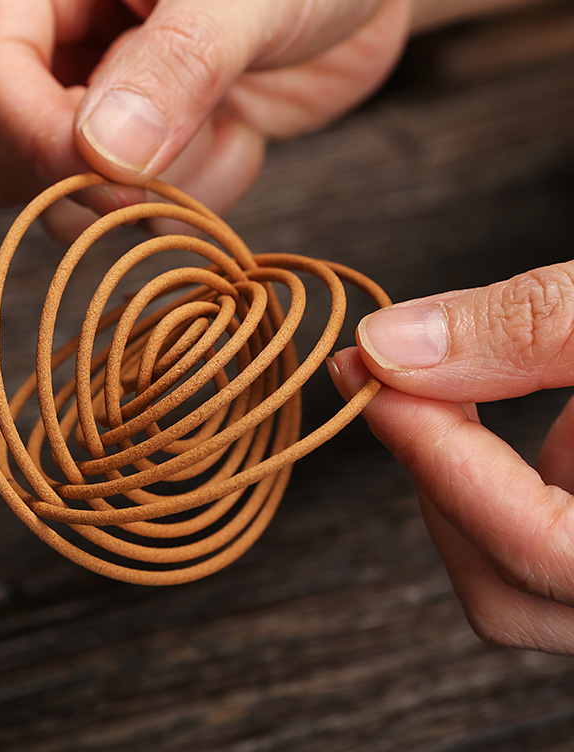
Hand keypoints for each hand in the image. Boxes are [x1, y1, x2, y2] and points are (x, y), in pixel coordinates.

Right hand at [0, 0, 413, 238]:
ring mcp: (102, 101)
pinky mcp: (150, 149)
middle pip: (3, 147)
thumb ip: (176, 63)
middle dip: (87, 177)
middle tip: (168, 158)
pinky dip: (193, 199)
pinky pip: (139, 212)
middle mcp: (60, 37)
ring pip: (72, 196)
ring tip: (227, 121)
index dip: (35, 131)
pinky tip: (241, 135)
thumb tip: (103, 152)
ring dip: (155, 190)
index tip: (112, 166)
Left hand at [329, 262, 573, 653]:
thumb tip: (389, 345)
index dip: (434, 456)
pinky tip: (525, 419)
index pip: (530, 545)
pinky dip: (514, 486)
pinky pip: (546, 552)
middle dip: (436, 481)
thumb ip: (525, 330)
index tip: (371, 377)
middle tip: (398, 386)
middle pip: (506, 588)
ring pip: (517, 581)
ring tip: (463, 394)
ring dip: (469, 486)